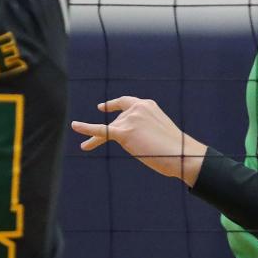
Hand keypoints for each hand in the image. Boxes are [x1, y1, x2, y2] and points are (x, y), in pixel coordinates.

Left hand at [72, 96, 206, 185]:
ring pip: (108, 129)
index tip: (102, 107)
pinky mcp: (124, 132)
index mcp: (148, 105)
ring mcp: (130, 119)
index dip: (113, 105)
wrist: (181, 154)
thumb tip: (133, 139)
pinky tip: (75, 126)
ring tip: (86, 146)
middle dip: (107, 132)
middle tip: (90, 142)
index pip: (127, 103)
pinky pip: (102, 130)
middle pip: (116, 120)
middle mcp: (138, 108)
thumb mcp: (159, 132)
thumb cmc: (175, 149)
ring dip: (96, 138)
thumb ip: (144, 130)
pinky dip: (87, 128)